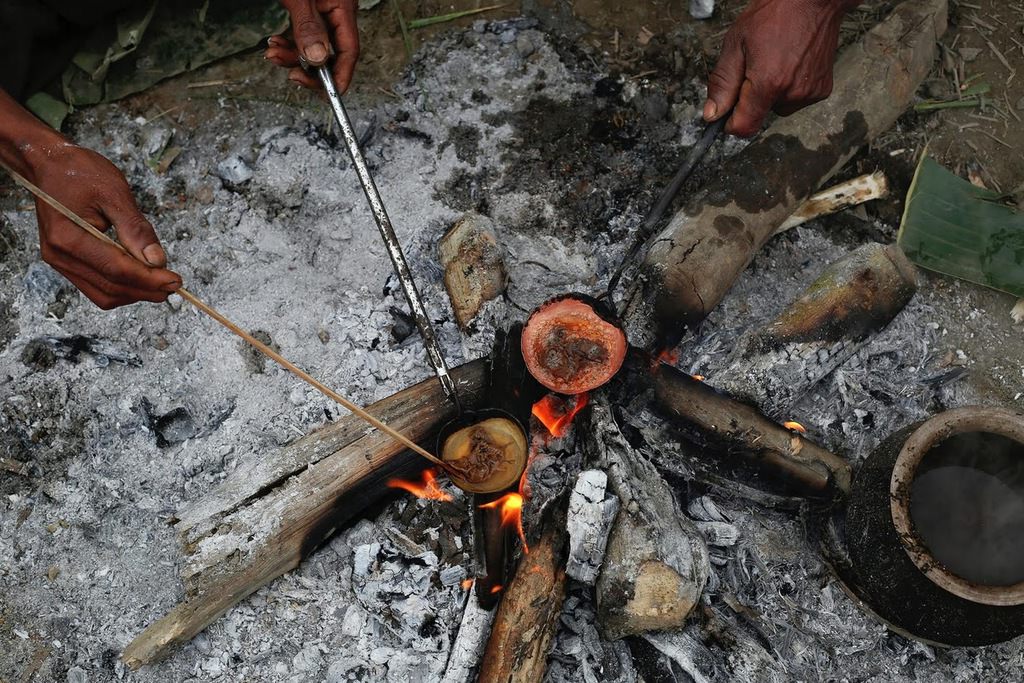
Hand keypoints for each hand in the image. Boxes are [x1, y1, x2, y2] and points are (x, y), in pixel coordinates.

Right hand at [28, 144, 181, 308]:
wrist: (48, 165)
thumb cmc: (78, 172)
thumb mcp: (115, 193)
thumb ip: (136, 229)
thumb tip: (157, 261)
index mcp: (68, 237)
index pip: (116, 270)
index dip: (149, 279)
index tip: (175, 281)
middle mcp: (59, 255)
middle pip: (110, 287)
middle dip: (145, 289)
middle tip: (173, 285)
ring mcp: (59, 261)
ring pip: (103, 294)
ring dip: (134, 292)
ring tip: (160, 283)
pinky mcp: (65, 262)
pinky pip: (95, 286)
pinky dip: (121, 287)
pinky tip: (140, 278)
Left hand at [267, 0, 359, 92]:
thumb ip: (309, 27)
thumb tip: (317, 58)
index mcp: (343, 7)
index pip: (348, 51)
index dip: (340, 77)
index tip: (329, 95)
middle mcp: (335, 13)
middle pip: (331, 54)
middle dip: (309, 68)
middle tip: (294, 75)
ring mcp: (322, 14)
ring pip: (312, 48)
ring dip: (292, 56)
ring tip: (274, 53)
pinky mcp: (307, 13)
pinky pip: (302, 37)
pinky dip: (288, 44)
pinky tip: (277, 43)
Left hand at [703, 0, 855, 136]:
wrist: (814, 0)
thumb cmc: (775, 14)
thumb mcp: (736, 44)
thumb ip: (723, 82)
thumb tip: (712, 114)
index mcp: (768, 83)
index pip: (744, 127)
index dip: (730, 123)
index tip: (726, 112)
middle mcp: (792, 93)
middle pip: (759, 116)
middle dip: (751, 99)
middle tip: (756, 66)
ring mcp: (809, 93)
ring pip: (778, 107)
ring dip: (772, 93)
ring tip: (777, 61)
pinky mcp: (822, 90)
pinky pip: (795, 99)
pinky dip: (790, 87)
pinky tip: (792, 63)